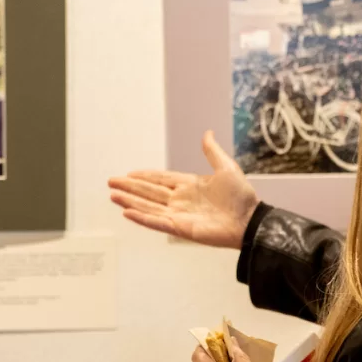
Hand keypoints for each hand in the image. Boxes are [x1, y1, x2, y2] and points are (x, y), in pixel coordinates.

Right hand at [107, 130, 259, 248]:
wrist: (250, 219)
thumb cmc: (241, 197)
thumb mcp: (226, 167)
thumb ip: (212, 152)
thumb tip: (207, 133)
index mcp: (189, 185)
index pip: (160, 179)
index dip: (144, 177)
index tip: (128, 174)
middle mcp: (181, 200)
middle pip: (149, 192)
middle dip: (130, 187)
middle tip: (111, 182)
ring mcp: (179, 215)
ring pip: (148, 206)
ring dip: (130, 201)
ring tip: (113, 195)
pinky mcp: (180, 228)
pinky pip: (157, 222)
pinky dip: (142, 217)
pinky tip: (127, 212)